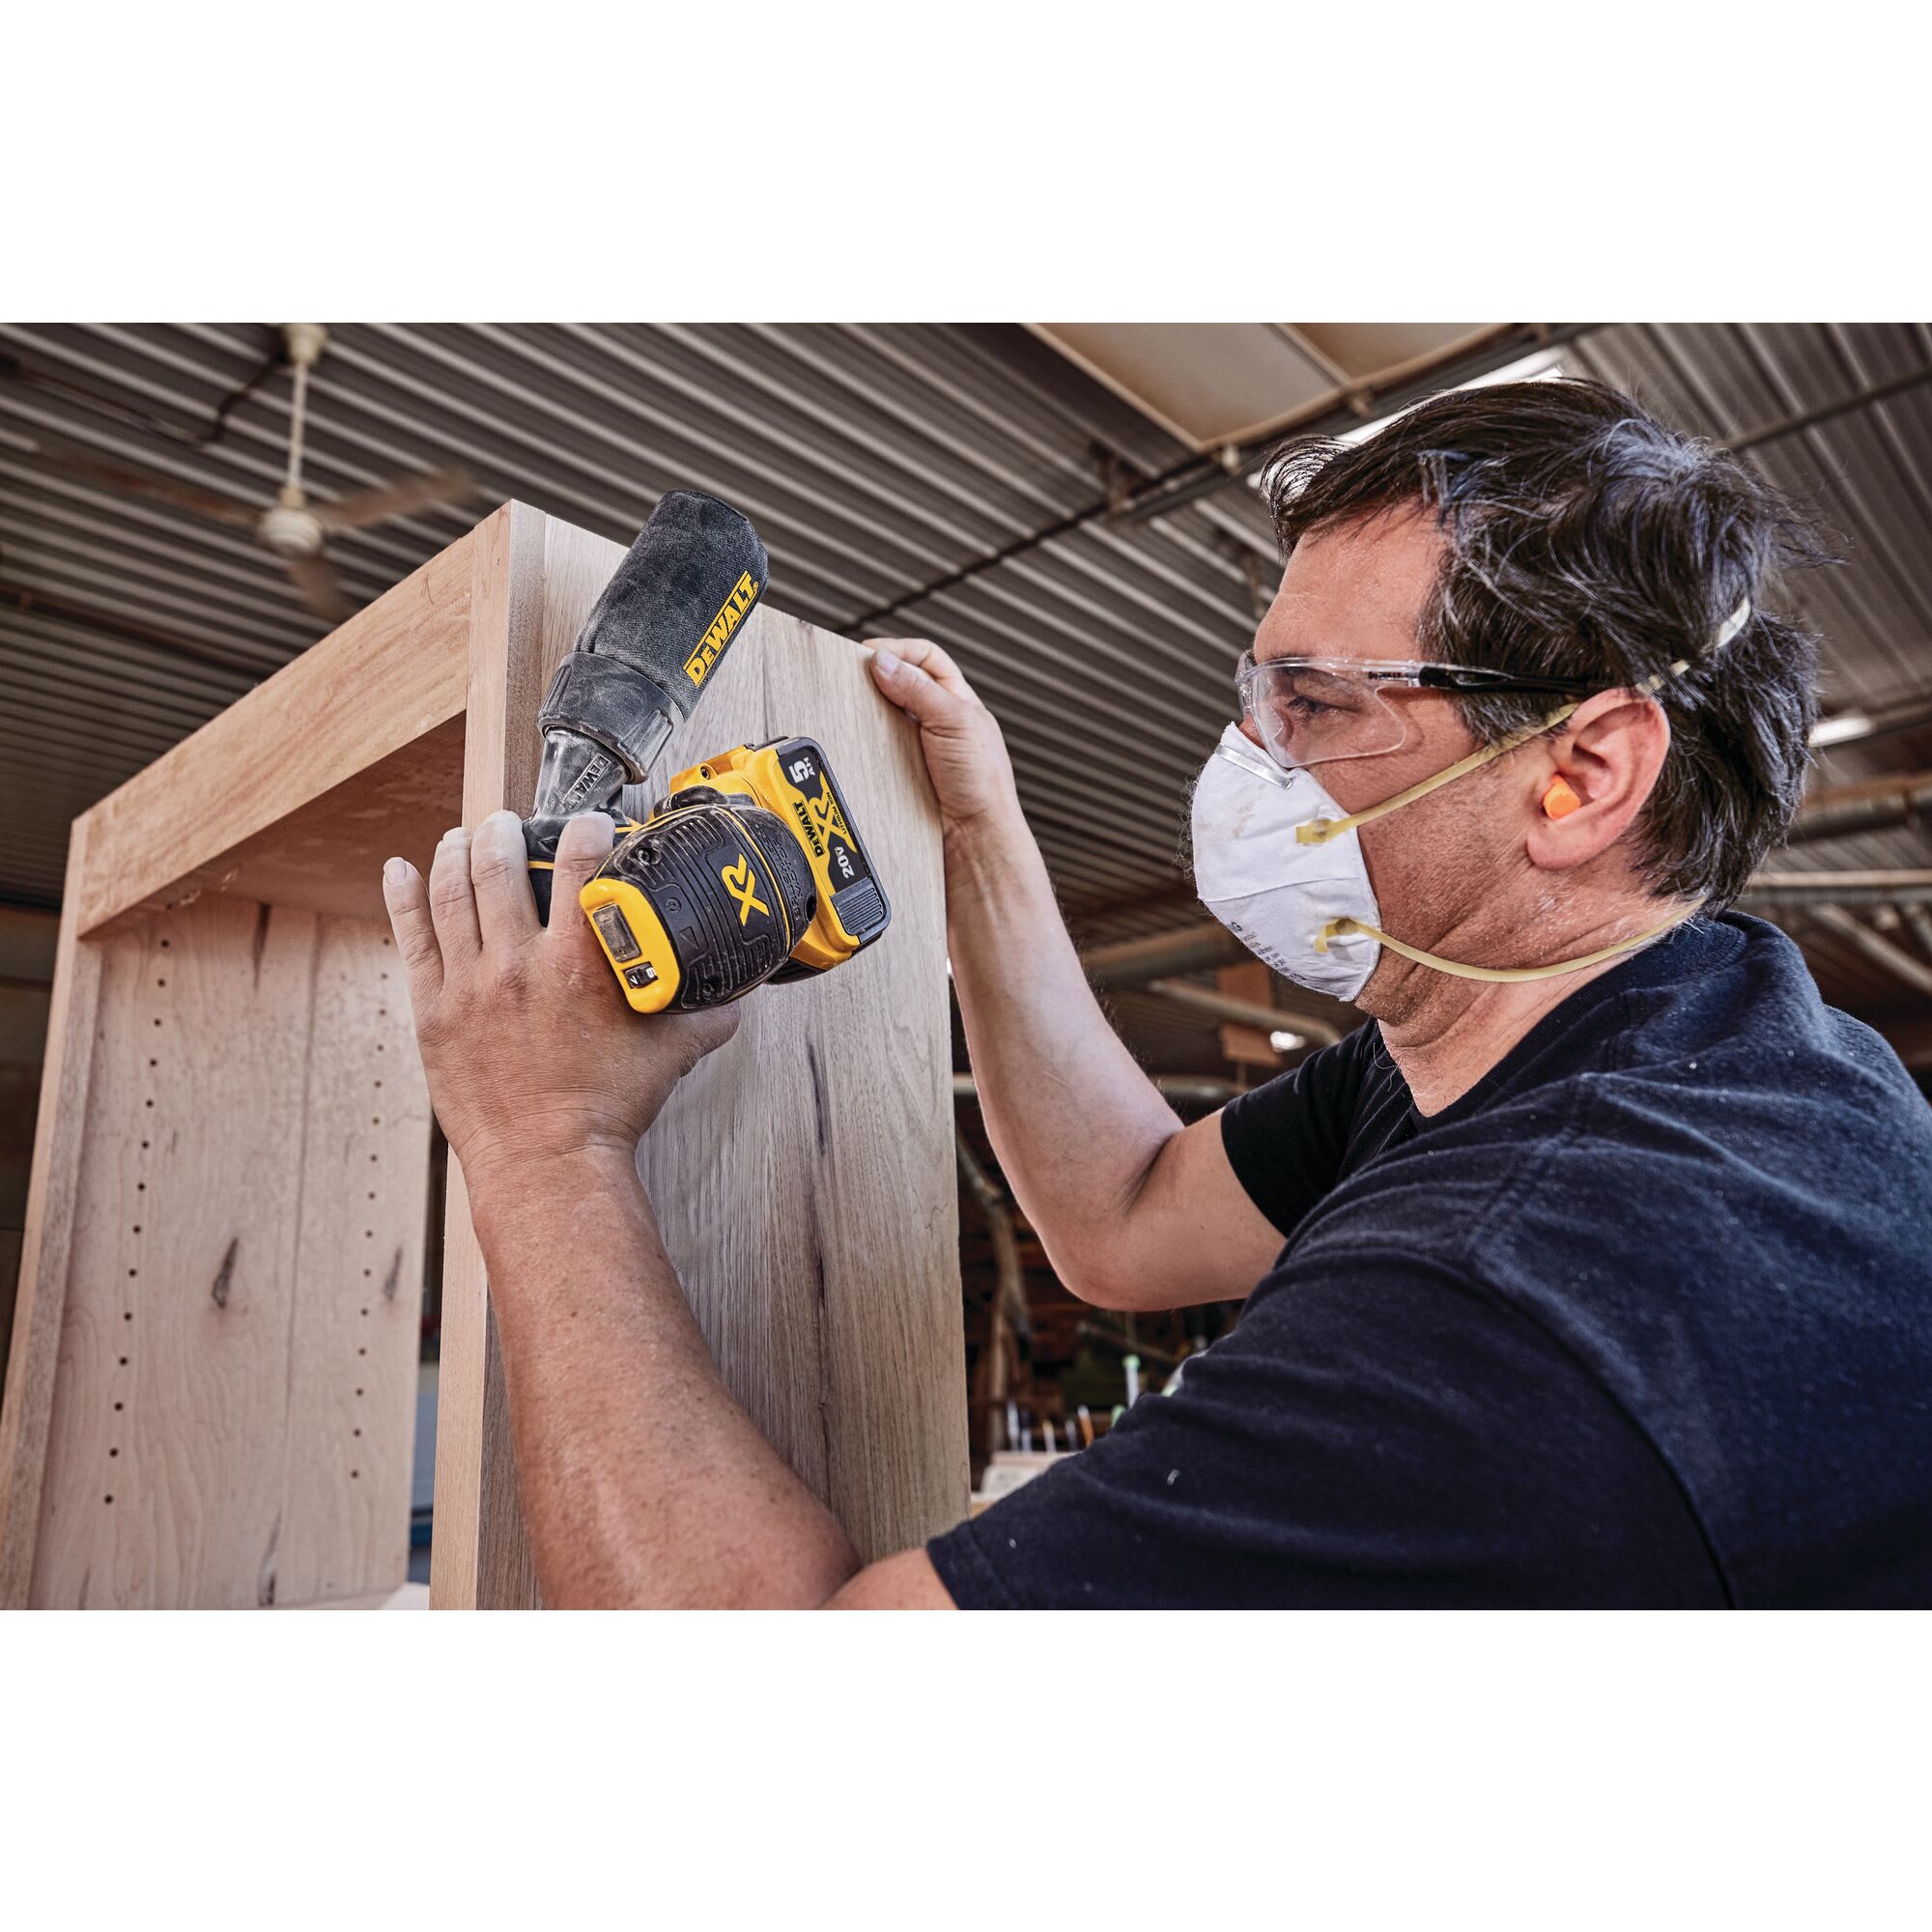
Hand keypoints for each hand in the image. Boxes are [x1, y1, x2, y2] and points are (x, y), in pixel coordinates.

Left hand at [381, 811, 738, 1184]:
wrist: (547, 1163)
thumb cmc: (605, 1112)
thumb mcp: (667, 1056)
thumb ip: (700, 1019)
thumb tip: (730, 1001)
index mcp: (578, 965)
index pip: (579, 867)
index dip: (585, 831)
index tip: (589, 820)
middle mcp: (517, 965)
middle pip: (498, 866)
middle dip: (503, 831)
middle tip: (510, 822)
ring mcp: (469, 985)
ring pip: (452, 893)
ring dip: (456, 853)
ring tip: (463, 836)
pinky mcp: (434, 1011)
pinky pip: (413, 940)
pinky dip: (404, 898)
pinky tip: (400, 871)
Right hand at [867, 639, 1022, 839]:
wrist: (972, 834)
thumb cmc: (983, 783)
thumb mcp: (954, 722)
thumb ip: (918, 689)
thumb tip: (883, 661)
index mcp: (957, 700)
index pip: (925, 657)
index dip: (899, 649)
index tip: (869, 654)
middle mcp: (936, 718)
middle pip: (898, 682)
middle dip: (877, 678)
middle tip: (855, 679)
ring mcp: (916, 744)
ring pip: (883, 714)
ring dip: (868, 710)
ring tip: (854, 707)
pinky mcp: (899, 769)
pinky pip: (875, 747)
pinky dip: (865, 741)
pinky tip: (860, 741)